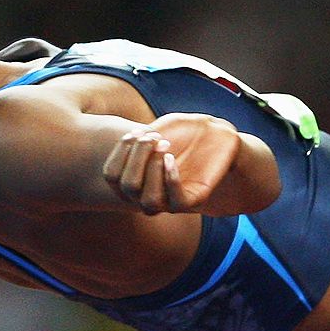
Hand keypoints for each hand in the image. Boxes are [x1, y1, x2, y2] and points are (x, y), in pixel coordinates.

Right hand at [103, 113, 252, 214]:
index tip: (135, 133)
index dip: (119, 153)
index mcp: (136, 175)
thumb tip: (126, 144)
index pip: (111, 175)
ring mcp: (171, 198)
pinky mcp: (194, 199)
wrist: (217, 136)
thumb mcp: (159, 128)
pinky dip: (170, 179)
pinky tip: (172, 158)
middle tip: (153, 137)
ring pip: (149, 202)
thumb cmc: (185, 132)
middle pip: (127, 187)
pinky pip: (176, 201)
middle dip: (136, 157)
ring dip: (152, 171)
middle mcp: (149, 191)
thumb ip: (141, 138)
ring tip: (164, 146)